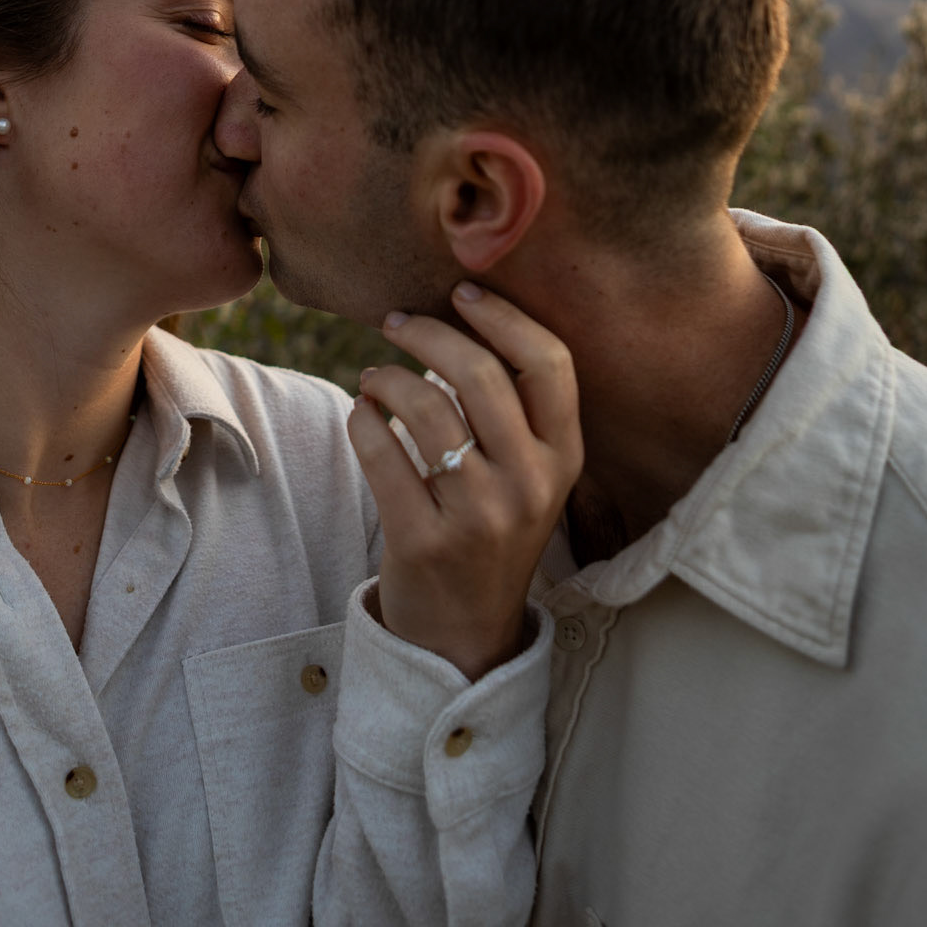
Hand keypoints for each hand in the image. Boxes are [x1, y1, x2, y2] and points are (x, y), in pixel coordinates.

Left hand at [348, 282, 582, 680]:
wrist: (464, 635)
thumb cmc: (491, 531)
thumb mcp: (530, 476)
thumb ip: (514, 409)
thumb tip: (462, 316)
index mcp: (564, 459)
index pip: (549, 363)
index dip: (503, 316)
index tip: (462, 291)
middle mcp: (530, 485)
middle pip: (480, 374)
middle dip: (429, 332)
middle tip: (395, 321)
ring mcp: (480, 516)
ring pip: (425, 407)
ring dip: (387, 376)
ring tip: (374, 378)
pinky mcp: (424, 541)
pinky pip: (381, 453)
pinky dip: (362, 420)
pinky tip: (361, 415)